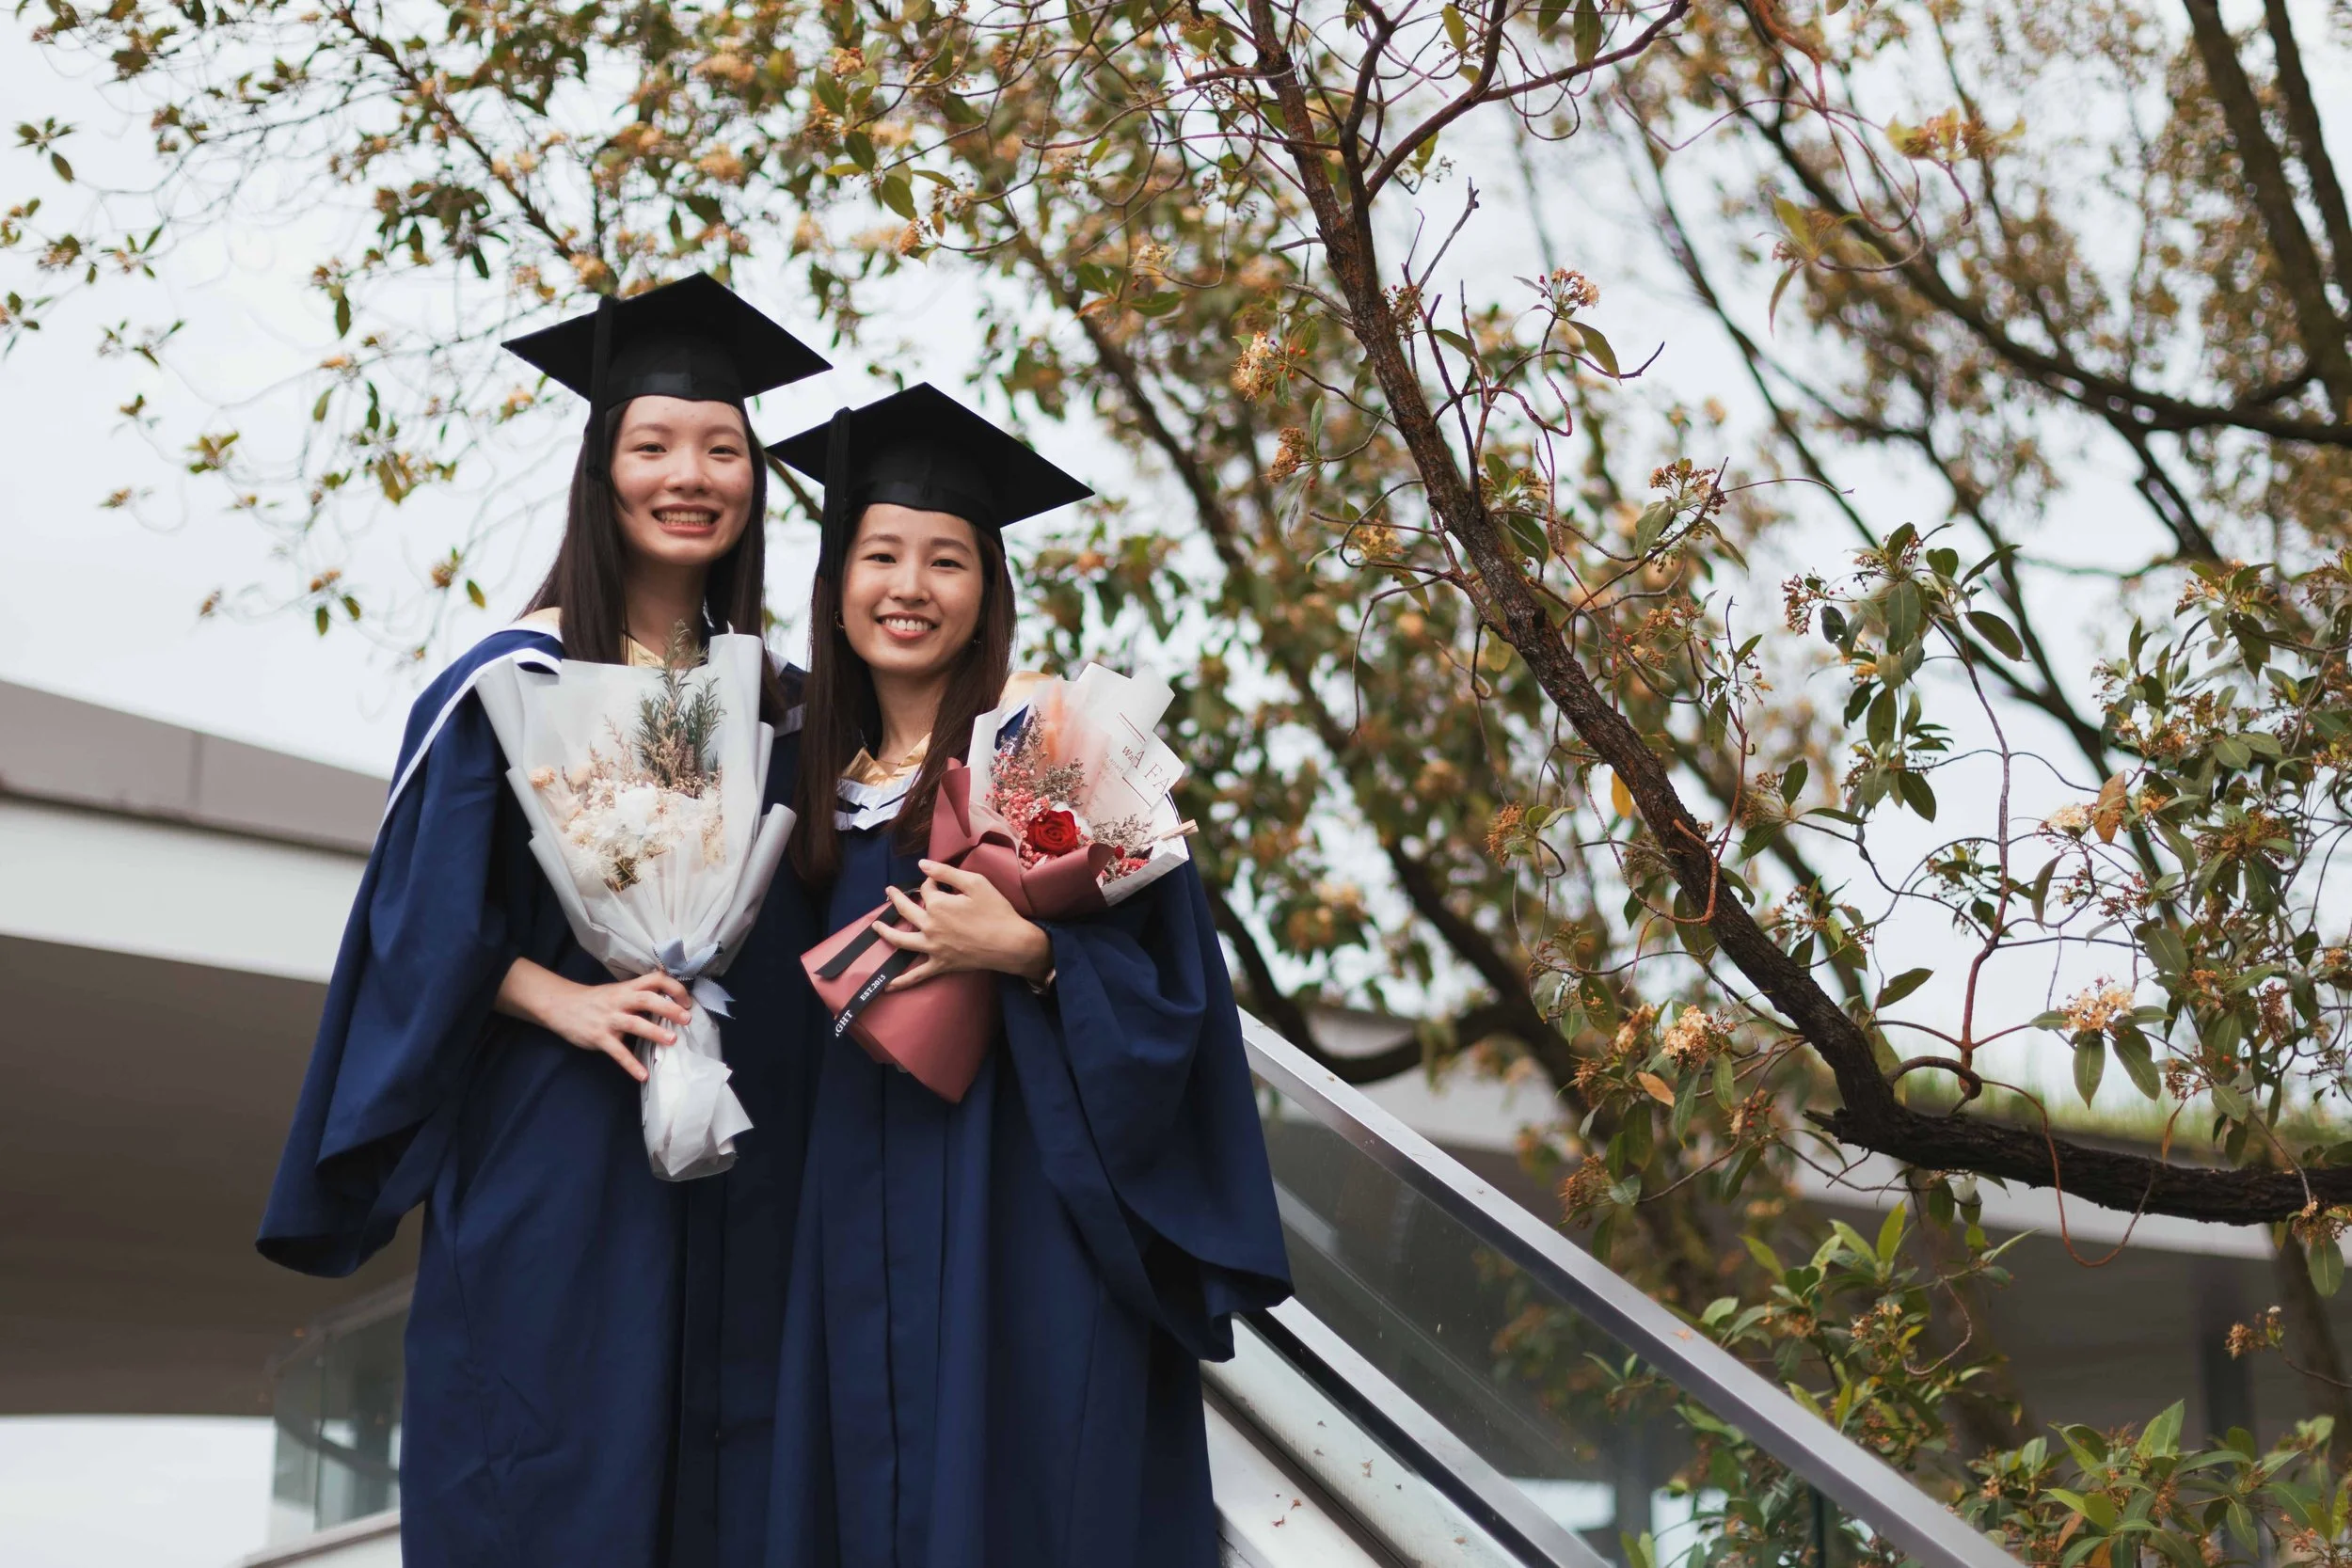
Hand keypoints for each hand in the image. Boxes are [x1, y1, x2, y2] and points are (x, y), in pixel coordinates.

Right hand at [495, 959, 693, 1082]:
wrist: (560, 1005)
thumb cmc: (595, 1000)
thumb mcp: (617, 991)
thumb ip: (639, 994)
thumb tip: (669, 997)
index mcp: (627, 989)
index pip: (655, 979)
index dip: (673, 986)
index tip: (687, 999)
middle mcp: (619, 1001)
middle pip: (647, 999)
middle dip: (669, 1008)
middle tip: (687, 1018)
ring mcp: (609, 1019)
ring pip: (634, 1023)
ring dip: (654, 1032)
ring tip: (671, 1040)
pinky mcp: (599, 1037)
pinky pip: (617, 1052)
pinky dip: (630, 1064)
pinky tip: (643, 1075)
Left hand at [875, 859, 1052, 990]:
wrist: (1011, 943)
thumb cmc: (996, 911)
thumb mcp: (975, 883)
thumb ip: (946, 872)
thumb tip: (922, 864)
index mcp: (937, 905)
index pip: (926, 889)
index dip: (931, 881)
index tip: (938, 880)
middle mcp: (930, 926)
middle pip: (907, 909)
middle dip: (897, 898)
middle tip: (889, 891)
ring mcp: (932, 947)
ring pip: (901, 940)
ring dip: (885, 932)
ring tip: (876, 927)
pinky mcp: (940, 964)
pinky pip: (917, 975)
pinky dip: (901, 981)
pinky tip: (888, 986)